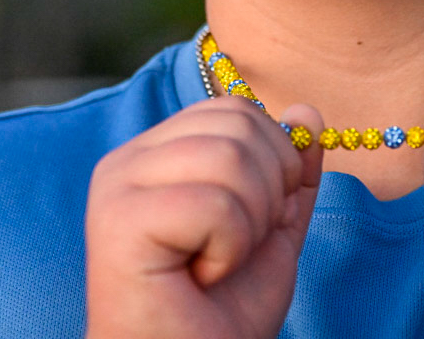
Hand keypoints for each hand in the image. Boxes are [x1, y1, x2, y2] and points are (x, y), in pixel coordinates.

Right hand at [84, 97, 322, 338]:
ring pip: (230, 158)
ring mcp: (118, 187)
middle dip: (267, 193)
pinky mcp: (119, 222)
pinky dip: (230, 249)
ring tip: (218, 262)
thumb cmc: (221, 313)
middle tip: (236, 247)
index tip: (255, 218)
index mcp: (159, 151)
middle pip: (239, 126)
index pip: (237, 109)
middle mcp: (130, 159)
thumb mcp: (273, 227)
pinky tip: (201, 277)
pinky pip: (215, 205)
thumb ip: (290, 170)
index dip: (273, 159)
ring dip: (250, 224)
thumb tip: (306, 113)